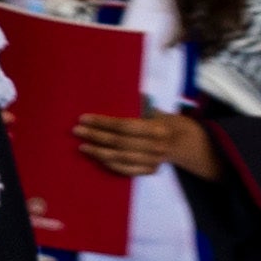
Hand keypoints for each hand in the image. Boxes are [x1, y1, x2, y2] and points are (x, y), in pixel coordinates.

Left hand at [74, 110, 213, 179]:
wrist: (183, 141)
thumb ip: (139, 105)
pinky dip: (110, 164)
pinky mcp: (150, 170)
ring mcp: (153, 160)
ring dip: (99, 152)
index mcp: (156, 127)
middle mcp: (155, 145)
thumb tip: (115, 90)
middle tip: (77, 131)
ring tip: (83, 146)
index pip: (124, 125)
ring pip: (121, 157)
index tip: (84, 118)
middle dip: (96, 136)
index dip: (103, 122)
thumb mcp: (154, 110)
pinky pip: (126, 170)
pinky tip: (97, 157)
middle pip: (119, 142)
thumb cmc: (162, 121)